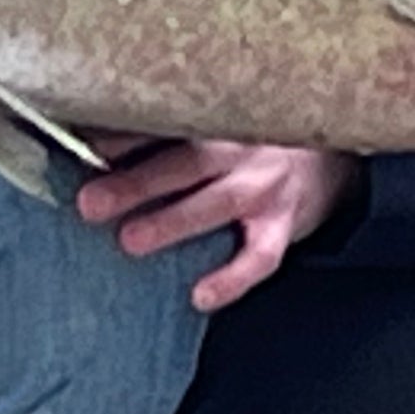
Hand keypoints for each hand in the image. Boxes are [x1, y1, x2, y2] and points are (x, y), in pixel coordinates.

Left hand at [74, 139, 362, 312]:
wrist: (331, 157)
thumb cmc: (252, 140)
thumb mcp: (219, 122)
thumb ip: (171, 129)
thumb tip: (91, 140)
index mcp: (219, 116)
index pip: (167, 121)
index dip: (123, 135)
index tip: (82, 147)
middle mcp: (244, 146)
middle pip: (185, 161)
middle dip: (135, 181)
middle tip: (88, 203)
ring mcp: (267, 185)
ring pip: (218, 203)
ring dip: (173, 222)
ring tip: (130, 241)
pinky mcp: (285, 224)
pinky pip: (262, 255)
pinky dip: (232, 279)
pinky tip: (200, 297)